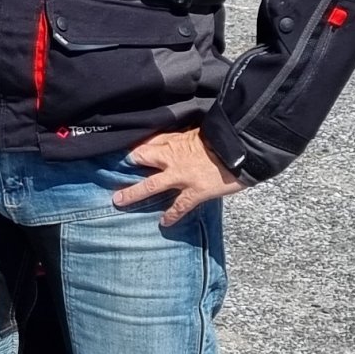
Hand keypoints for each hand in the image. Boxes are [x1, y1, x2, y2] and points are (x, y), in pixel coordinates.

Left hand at [110, 128, 245, 226]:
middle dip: (127, 165)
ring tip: (119, 201)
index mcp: (175, 140)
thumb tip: (174, 139)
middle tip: (111, 174)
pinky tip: (164, 222)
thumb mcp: (201, 131)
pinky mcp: (195, 191)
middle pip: (142, 158)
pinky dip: (171, 215)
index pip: (148, 141)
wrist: (244, 148)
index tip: (123, 152)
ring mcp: (181, 176)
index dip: (135, 147)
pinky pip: (179, 206)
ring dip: (133, 194)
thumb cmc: (225, 137)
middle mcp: (173, 158)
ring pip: (150, 185)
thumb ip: (184, 137)